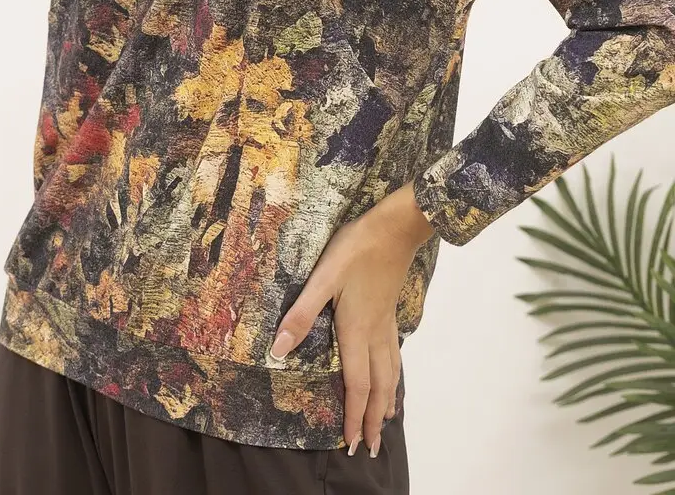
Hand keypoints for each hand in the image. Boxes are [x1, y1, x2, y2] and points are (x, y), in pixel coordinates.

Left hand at [269, 182, 433, 455]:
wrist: (396, 227)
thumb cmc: (357, 248)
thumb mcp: (324, 277)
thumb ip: (302, 313)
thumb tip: (278, 350)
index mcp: (356, 330)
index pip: (357, 384)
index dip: (353, 414)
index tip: (350, 443)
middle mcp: (375, 333)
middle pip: (378, 386)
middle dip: (372, 418)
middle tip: (369, 446)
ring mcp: (386, 322)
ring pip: (390, 372)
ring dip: (386, 400)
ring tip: (387, 420)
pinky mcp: (390, 310)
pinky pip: (394, 355)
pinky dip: (394, 375)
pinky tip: (393, 372)